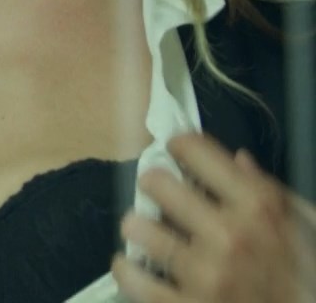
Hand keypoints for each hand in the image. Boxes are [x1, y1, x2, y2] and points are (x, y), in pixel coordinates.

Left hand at [112, 132, 315, 302]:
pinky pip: (133, 278)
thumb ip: (272, 192)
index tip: (175, 151)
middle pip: (158, 184)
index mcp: (259, 207)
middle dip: (154, 183)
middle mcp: (229, 234)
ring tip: (143, 229)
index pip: (196, 151)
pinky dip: (127, 269)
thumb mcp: (307, 227)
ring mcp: (205, 273)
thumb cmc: (309, 275)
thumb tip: (238, 158)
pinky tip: (132, 264)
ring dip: (138, 227)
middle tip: (156, 190)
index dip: (181, 146)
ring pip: (138, 228)